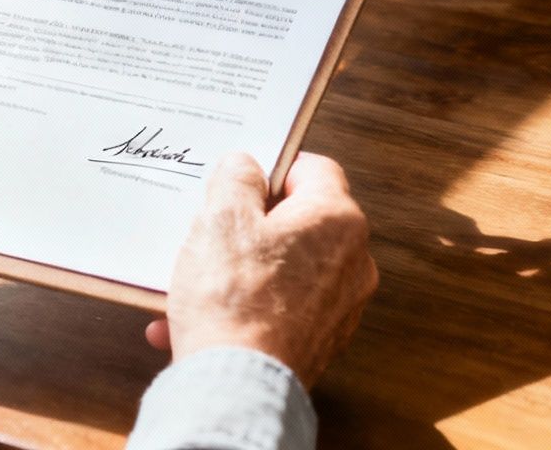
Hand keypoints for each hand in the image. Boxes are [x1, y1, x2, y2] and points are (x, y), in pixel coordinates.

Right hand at [146, 153, 377, 387]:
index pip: (313, 169)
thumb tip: (246, 166)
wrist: (238, 385)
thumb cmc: (233, 300)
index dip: (272, 170)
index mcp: (337, 219)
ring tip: (196, 285)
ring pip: (285, 268)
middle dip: (250, 226)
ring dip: (240, 271)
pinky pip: (282, 307)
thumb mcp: (222, 217)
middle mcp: (353, 260)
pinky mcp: (323, 339)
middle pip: (299, 221)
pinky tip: (202, 320)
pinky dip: (248, 306)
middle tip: (212, 234)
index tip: (242, 183)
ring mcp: (341, 304)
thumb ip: (237, 177)